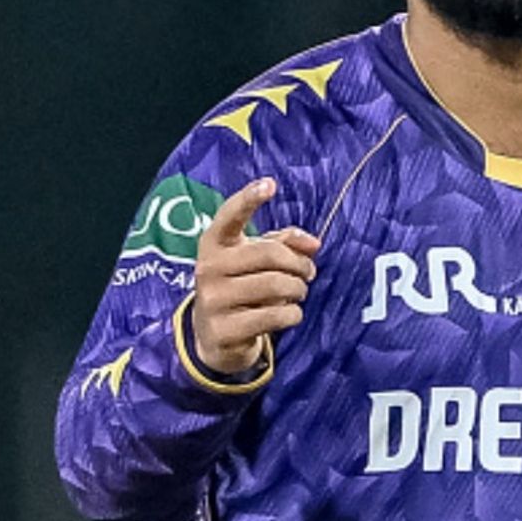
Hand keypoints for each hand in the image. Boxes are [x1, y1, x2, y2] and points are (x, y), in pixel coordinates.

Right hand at [190, 178, 320, 374]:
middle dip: (299, 263)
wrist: (214, 336)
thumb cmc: (242, 285)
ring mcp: (212, 300)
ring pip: (275, 285)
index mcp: (214, 244)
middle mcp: (208, 268)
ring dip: (298, 289)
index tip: (270, 184)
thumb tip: (314, 243)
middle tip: (309, 272)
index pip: (229, 216)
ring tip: (298, 292)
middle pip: (269, 254)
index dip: (249, 199)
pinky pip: (274, 316)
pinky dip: (292, 314)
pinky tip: (290, 314)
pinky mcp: (223, 330)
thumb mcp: (257, 259)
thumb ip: (285, 243)